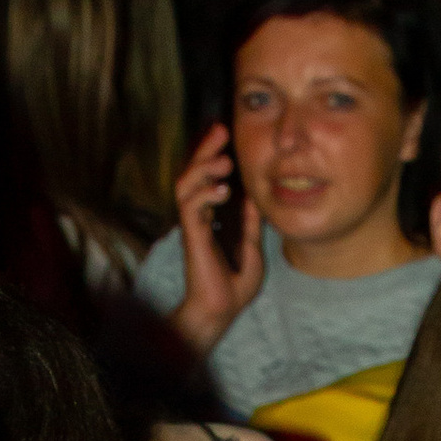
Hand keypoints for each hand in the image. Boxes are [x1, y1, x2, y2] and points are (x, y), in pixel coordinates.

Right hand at [168, 122, 264, 353]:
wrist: (221, 311)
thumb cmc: (232, 287)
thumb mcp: (250, 248)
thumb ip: (249, 223)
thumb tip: (254, 198)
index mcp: (209, 218)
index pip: (205, 178)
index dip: (211, 155)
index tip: (225, 134)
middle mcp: (197, 218)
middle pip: (192, 174)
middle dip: (204, 149)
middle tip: (219, 129)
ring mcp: (193, 227)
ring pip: (185, 186)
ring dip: (203, 168)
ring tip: (224, 160)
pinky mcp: (192, 238)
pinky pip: (191, 208)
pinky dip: (206, 194)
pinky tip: (223, 189)